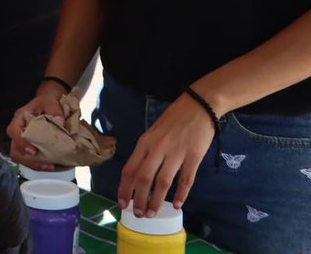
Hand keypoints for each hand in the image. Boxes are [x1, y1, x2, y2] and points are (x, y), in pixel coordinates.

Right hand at [6, 82, 66, 168]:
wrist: (49, 100)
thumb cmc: (47, 100)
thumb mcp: (51, 101)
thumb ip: (55, 110)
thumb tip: (60, 122)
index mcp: (20, 118)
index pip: (13, 131)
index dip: (21, 143)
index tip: (33, 151)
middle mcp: (18, 129)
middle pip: (14, 148)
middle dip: (27, 160)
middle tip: (45, 164)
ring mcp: (23, 138)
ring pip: (20, 155)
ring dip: (33, 164)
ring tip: (49, 166)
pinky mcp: (29, 144)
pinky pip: (28, 157)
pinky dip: (38, 163)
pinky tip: (51, 164)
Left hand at [117, 93, 214, 215]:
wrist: (199, 106)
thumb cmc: (174, 119)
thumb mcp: (153, 132)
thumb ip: (146, 151)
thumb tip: (138, 173)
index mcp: (145, 142)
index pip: (129, 169)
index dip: (124, 188)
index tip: (122, 203)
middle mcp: (157, 149)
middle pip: (143, 178)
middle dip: (138, 199)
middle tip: (138, 214)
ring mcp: (176, 153)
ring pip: (162, 182)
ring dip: (156, 200)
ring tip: (152, 213)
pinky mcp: (194, 156)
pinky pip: (186, 179)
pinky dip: (181, 194)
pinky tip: (177, 205)